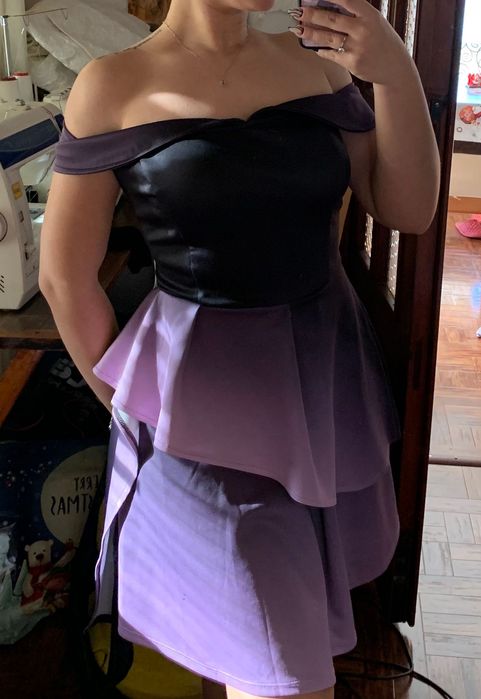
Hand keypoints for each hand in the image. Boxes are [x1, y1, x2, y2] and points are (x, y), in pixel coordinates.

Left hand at [289, 0, 411, 84]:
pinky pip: (332, 54)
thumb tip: (330, 6)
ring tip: (298, 29)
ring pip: (328, 38)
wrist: (394, 66)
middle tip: (299, 11)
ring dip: (311, 33)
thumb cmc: (381, 40)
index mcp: (369, 15)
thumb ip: (355, 14)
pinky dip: (321, 50)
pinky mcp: (352, 63)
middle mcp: (363, 30)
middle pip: (332, 19)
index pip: (347, 0)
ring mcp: (357, 47)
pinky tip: (314, 48)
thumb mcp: (374, 21)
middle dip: (312, 15)